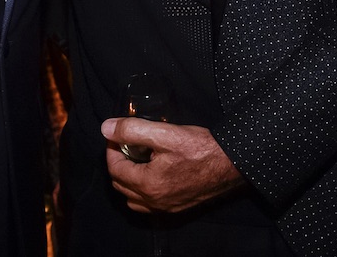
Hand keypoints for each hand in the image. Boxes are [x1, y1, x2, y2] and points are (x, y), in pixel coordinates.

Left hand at [101, 117, 244, 213]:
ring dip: (128, 178)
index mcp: (147, 184)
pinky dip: (141, 190)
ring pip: (132, 198)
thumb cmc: (199, 148)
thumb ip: (132, 130)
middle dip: (118, 162)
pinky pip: (147, 204)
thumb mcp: (164, 133)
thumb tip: (106, 128)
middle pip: (120, 184)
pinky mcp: (176, 208)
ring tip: (136, 157)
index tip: (117, 134)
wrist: (230, 164)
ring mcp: (165, 208)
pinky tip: (150, 172)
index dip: (111, 149)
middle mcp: (154, 202)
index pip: (114, 169)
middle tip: (125, 143)